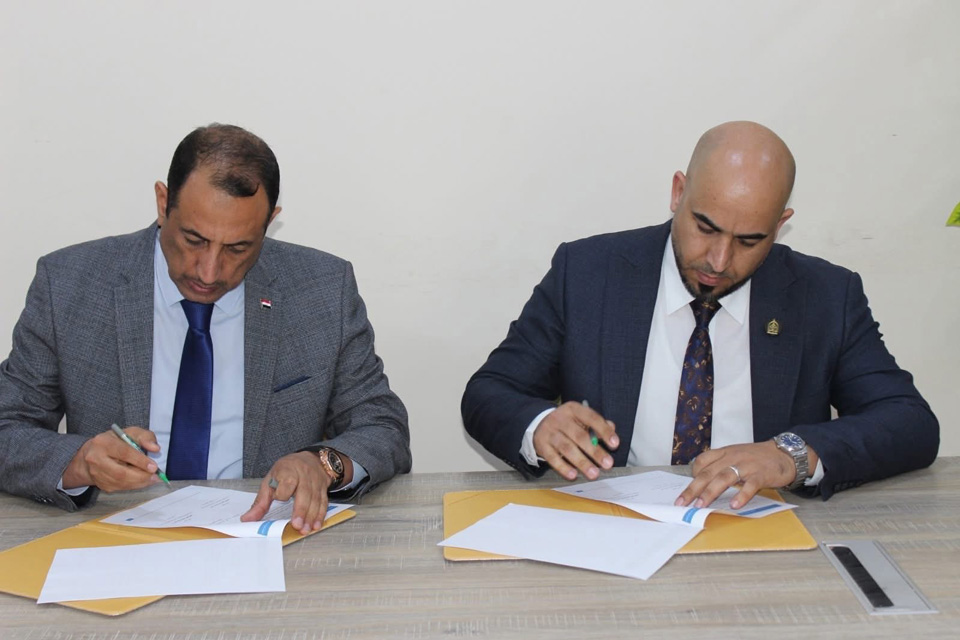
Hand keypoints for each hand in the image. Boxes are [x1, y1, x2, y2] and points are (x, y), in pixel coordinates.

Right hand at [62, 426, 160, 491]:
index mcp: (103, 442)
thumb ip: (145, 437)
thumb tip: (155, 448)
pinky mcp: (100, 484)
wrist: (93, 453)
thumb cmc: (115, 441)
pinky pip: (119, 488)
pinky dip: (133, 486)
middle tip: (155, 476)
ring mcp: (96, 473)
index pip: (124, 453)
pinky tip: (142, 482)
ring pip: (120, 482)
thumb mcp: (130, 433)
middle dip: (141, 476)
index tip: (154, 467)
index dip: (140, 461)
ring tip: (152, 479)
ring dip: (139, 483)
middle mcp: (95, 458)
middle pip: (121, 472)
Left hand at [241, 452, 331, 534]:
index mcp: (288, 470)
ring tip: (305, 530)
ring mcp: (316, 481)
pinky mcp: (324, 488)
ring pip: (315, 500)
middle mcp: (304, 475)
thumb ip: (260, 502)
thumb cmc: (287, 471)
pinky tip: (316, 525)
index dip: (283, 493)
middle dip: (301, 510)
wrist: (311, 459)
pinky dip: (321, 515)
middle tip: (297, 526)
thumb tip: (247, 519)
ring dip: (311, 517)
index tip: (280, 498)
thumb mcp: (270, 480)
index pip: (287, 483)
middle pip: (304, 493)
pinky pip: (323, 502)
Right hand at [532, 401, 618, 480]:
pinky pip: (553, 458)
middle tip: (608, 464)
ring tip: (594, 474)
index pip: (591, 418)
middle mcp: (560, 419)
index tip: (615, 444)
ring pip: (567, 448)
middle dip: (595, 451)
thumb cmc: (566, 423)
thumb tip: (612, 428)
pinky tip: (573, 475)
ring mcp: (550, 432)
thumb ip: (597, 424)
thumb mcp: (580, 418)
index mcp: (573, 409)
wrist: (539, 423)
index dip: (604, 431)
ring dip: (582, 462)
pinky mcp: (542, 445)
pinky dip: (563, 467)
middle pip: (579, 436)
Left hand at [675, 441, 818, 508]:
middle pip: (708, 472)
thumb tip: (704, 483)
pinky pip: (749, 485)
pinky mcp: (761, 474)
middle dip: (693, 489)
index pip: (702, 461)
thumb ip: (721, 465)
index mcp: (724, 453)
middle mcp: (732, 458)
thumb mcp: (736, 455)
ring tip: (700, 505)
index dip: (693, 475)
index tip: (687, 489)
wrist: (784, 453)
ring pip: (724, 478)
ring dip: (710, 492)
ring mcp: (746, 465)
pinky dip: (741, 495)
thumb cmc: (757, 457)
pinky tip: (734, 505)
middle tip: (682, 502)